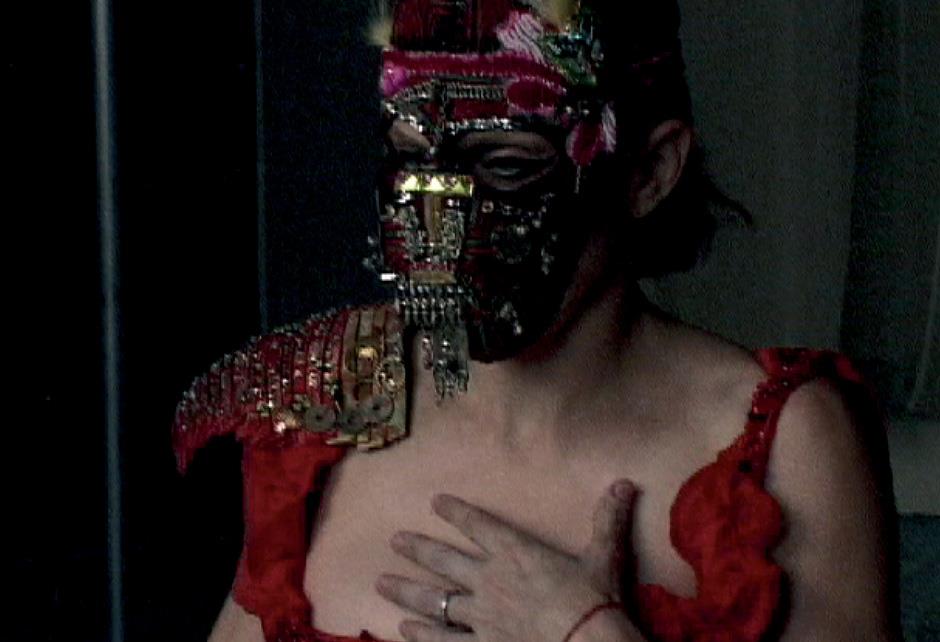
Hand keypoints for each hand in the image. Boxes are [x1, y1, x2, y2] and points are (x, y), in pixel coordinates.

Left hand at [375, 480, 644, 641]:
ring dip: (406, 591)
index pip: (479, 525)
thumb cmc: (595, 599)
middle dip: (417, 549)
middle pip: (444, 560)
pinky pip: (444, 640)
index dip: (455, 512)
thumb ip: (608, 519)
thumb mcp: (604, 555)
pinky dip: (423, 636)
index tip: (435, 502)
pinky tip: (404, 631)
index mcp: (516, 552)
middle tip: (394, 540)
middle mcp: (489, 579)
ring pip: (434, 600)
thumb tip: (625, 482)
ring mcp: (480, 615)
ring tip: (382, 583)